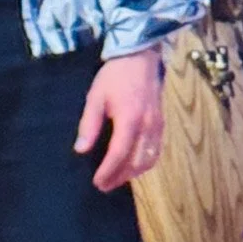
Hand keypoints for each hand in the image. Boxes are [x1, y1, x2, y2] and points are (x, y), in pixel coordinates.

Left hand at [73, 46, 163, 190]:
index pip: (119, 154)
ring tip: (117, 178)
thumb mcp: (96, 96)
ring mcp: (157, 125)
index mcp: (129, 118)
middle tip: (104, 185)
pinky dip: (145, 163)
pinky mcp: (161, 123)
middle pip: (136, 162)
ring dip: (133, 173)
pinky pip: (156, 150)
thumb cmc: (115, 76)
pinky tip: (134, 165)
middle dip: (120, 177)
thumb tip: (81, 150)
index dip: (108, 171)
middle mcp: (147, 126)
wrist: (140, 56)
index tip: (97, 182)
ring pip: (149, 159)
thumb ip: (89, 124)